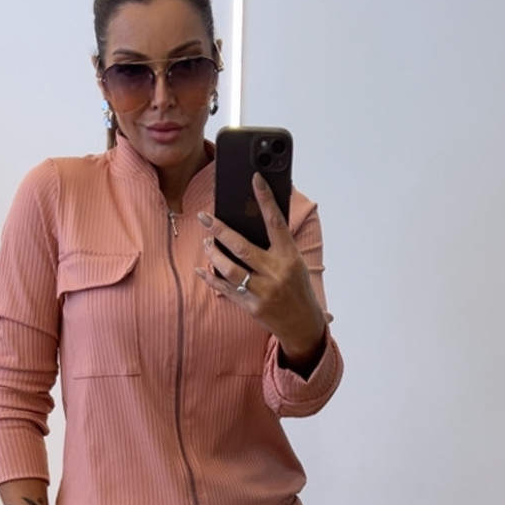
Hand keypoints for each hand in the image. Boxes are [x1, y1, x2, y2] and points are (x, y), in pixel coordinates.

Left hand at [196, 173, 326, 364]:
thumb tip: (252, 220)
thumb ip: (277, 245)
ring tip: (207, 242)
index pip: (276, 223)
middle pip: (241, 247)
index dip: (265, 199)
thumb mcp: (295, 263)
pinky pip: (225, 289)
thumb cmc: (298, 288)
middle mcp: (276, 273)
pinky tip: (202, 269)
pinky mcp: (251, 307)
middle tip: (205, 217)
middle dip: (220, 230)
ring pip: (229, 268)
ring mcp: (262, 292)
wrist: (303, 325)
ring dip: (213, 253)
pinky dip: (211, 278)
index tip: (255, 179)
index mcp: (290, 258)